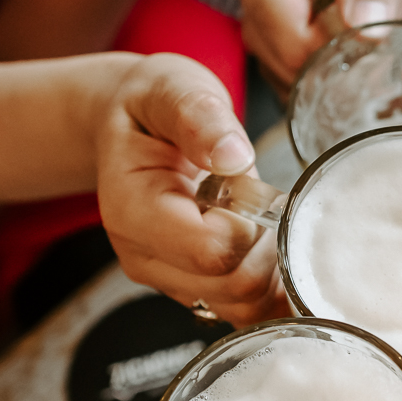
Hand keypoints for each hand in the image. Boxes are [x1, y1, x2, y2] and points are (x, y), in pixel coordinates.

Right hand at [96, 53, 287, 324]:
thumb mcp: (173, 90)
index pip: (210, 250)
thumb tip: (233, 155)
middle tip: (263, 200)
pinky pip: (244, 311)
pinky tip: (270, 246)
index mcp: (132, 210)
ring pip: (243, 307)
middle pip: (233, 286)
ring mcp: (166, 279)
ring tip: (262, 217)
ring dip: (272, 266)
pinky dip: (271, 287)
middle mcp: (143, 257)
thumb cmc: (151, 106)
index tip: (252, 187)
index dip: (250, 223)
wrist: (129, 125)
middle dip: (267, 245)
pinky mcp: (191, 288)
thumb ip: (201, 119)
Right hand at [237, 0, 401, 87]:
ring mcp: (266, 42)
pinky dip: (337, 80)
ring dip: (342, 75)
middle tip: (380, 36)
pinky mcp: (282, 57)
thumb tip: (366, 23)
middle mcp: (254, 19)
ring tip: (368, 36)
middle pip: (295, 76)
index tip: (377, 36)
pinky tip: (359, 52)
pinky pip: (308, 89)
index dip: (341, 54)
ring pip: (302, 88)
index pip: (297, 52)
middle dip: (342, 67)